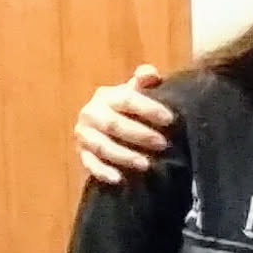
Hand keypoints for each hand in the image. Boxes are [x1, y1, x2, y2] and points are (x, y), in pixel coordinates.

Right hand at [76, 64, 174, 182]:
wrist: (109, 126)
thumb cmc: (130, 109)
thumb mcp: (138, 93)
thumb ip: (145, 81)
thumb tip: (151, 73)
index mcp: (106, 96)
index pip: (126, 100)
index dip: (148, 108)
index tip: (170, 119)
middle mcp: (90, 114)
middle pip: (113, 125)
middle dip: (139, 135)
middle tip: (163, 144)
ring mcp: (84, 135)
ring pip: (102, 146)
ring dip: (124, 156)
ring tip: (146, 164)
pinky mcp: (82, 154)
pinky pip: (90, 164)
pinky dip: (103, 172)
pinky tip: (119, 178)